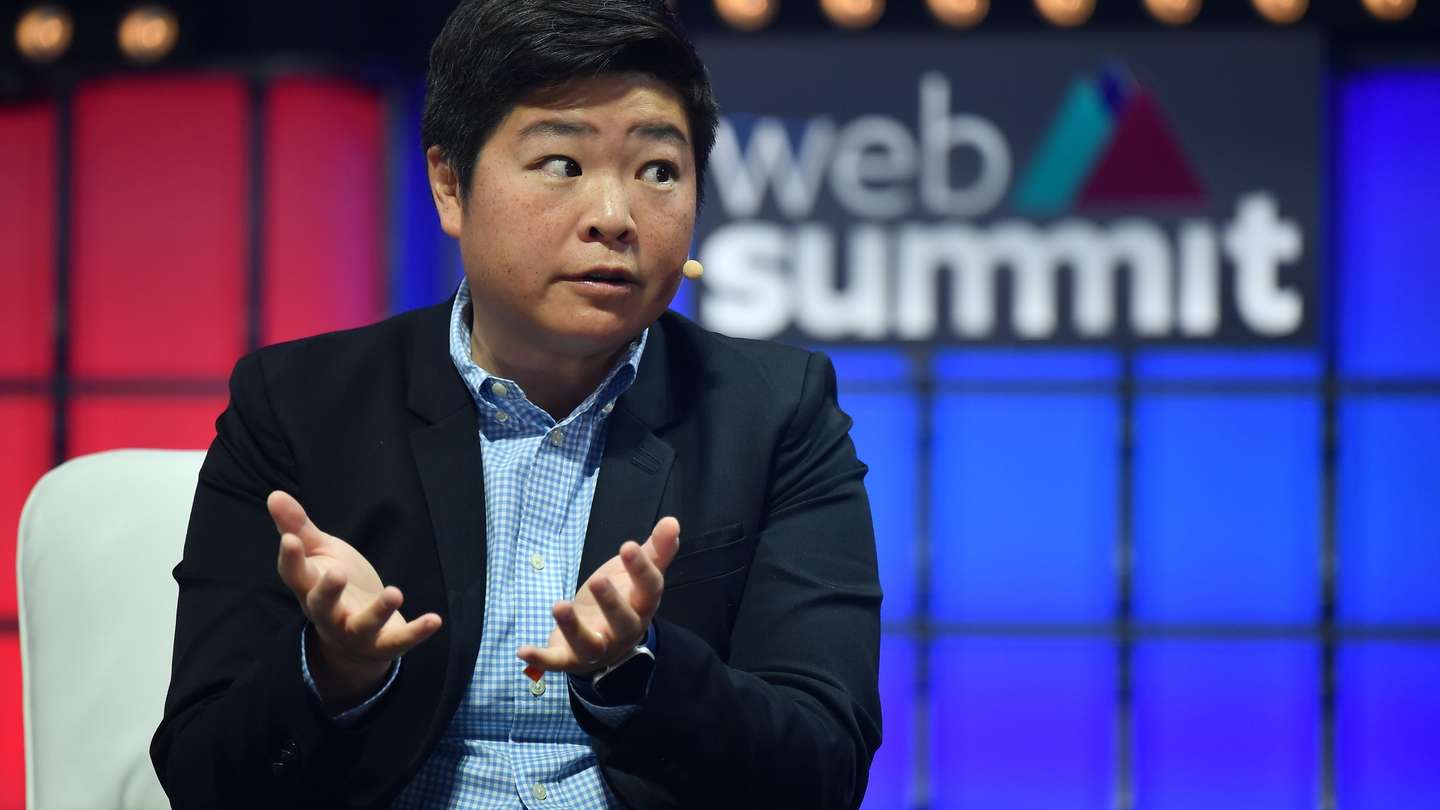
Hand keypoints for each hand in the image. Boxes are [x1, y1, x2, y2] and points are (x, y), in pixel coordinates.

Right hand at [269, 490, 441, 707]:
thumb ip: (299, 527)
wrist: (354, 639)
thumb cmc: (334, 586)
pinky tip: (435, 619)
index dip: (290, 559)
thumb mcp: (320, 554)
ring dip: (377, 612)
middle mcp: (328, 615)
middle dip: (328, 592)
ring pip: (362, 627)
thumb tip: (274, 495)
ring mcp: (355, 632)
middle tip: (336, 573)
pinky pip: (399, 641)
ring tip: (394, 592)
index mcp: (310, 589)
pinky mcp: (383, 643)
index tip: (290, 539)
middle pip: (322, 606)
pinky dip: (416, 632)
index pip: (295, 575)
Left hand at [517, 516, 679, 676]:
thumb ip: (655, 550)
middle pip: (623, 621)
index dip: (641, 569)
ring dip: (573, 627)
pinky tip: (522, 650)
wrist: (605, 643)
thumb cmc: (622, 601)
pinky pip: (557, 662)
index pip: (648, 589)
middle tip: (598, 579)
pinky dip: (540, 659)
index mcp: (642, 606)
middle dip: (612, 603)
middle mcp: (623, 631)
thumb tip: (673, 521)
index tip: (627, 546)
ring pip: (589, 643)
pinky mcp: (571, 659)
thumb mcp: (636, 575)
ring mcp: (597, 647)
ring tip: (559, 605)